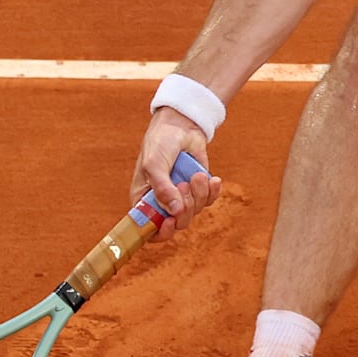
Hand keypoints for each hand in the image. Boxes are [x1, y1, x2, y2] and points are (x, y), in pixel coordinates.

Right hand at [131, 106, 223, 240]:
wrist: (182, 124)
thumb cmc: (160, 143)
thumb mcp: (154, 164)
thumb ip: (162, 188)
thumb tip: (174, 211)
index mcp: (144, 200)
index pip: (150, 230)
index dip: (161, 232)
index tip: (170, 220)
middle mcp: (163, 202)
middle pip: (178, 223)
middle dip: (186, 206)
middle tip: (184, 185)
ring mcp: (182, 196)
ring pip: (195, 211)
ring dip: (199, 194)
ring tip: (197, 175)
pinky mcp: (199, 189)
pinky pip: (209, 200)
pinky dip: (213, 191)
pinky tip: (212, 179)